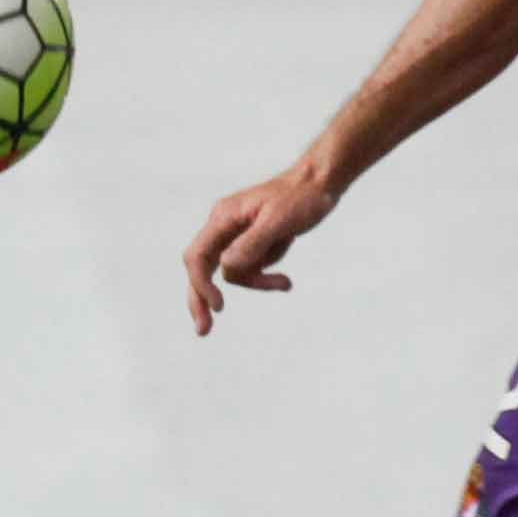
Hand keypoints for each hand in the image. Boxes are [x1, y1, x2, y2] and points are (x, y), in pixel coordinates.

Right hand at [180, 163, 339, 333]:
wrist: (319, 184)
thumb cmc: (300, 197)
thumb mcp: (279, 221)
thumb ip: (252, 244)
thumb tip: (225, 268)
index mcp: (223, 218)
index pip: (197, 257)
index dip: (201, 285)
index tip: (219, 308)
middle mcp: (223, 227)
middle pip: (201, 269)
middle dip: (202, 299)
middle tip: (203, 331)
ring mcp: (236, 237)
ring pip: (232, 274)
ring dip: (257, 283)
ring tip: (286, 284)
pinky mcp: (251, 245)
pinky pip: (250, 271)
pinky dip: (266, 278)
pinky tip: (287, 282)